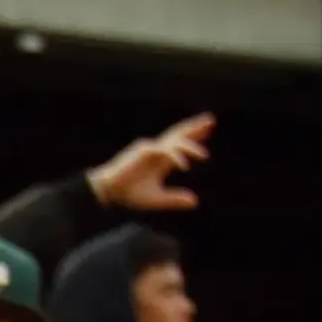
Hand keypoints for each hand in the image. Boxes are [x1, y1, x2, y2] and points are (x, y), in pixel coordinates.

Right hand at [87, 114, 214, 211]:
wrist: (110, 193)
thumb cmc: (130, 194)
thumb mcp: (157, 199)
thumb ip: (175, 199)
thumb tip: (195, 202)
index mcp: (161, 160)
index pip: (180, 144)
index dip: (194, 137)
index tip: (208, 131)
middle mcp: (157, 151)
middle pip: (178, 134)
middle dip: (195, 127)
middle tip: (211, 120)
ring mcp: (150, 149)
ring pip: (174, 141)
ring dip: (189, 144)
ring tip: (204, 155)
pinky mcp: (143, 151)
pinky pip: (164, 151)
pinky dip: (176, 157)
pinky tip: (185, 165)